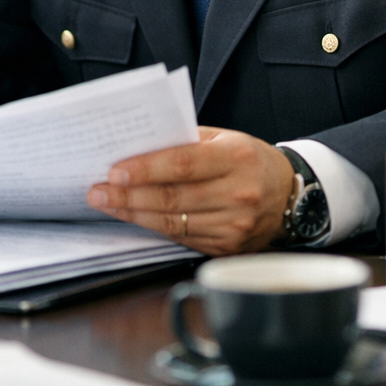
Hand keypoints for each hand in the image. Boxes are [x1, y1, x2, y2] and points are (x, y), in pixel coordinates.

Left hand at [85, 126, 293, 255]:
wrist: (289, 194)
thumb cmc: (249, 159)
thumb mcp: (225, 138)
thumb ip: (186, 141)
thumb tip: (139, 146)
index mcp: (237, 158)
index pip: (182, 164)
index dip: (146, 169)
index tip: (115, 171)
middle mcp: (238, 194)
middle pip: (172, 198)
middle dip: (128, 196)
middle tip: (97, 191)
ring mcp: (234, 225)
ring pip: (172, 222)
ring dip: (133, 214)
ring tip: (107, 204)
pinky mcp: (227, 247)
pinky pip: (181, 238)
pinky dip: (153, 228)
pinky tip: (134, 217)